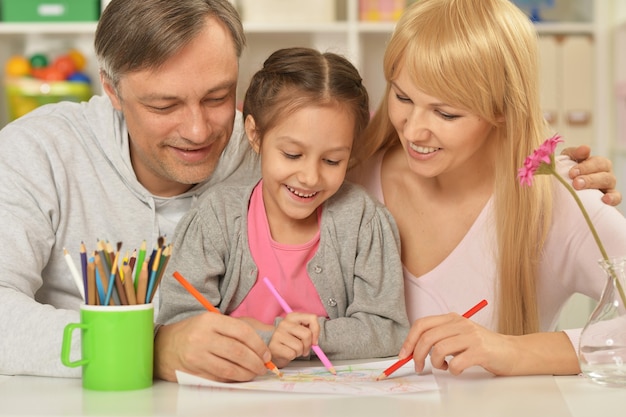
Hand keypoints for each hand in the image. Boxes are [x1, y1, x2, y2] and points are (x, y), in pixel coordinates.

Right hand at [154, 312, 270, 381]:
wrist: (162, 346)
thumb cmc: (192, 332)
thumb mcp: (210, 321)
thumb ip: (233, 329)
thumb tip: (260, 345)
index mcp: (210, 320)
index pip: (242, 332)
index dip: (259, 345)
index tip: (266, 353)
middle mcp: (203, 337)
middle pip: (238, 352)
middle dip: (256, 362)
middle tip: (263, 367)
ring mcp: (197, 356)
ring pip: (230, 369)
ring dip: (247, 374)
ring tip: (254, 373)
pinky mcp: (193, 372)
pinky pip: (219, 378)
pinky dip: (233, 380)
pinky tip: (239, 377)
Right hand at [268, 312, 319, 367]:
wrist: (274, 349)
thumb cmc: (290, 341)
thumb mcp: (300, 331)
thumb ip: (310, 331)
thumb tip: (315, 342)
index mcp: (292, 316)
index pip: (312, 318)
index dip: (316, 331)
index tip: (314, 340)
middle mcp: (284, 323)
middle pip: (307, 334)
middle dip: (308, 345)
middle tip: (304, 349)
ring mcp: (278, 334)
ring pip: (300, 346)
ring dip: (300, 352)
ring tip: (294, 350)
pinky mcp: (274, 346)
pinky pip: (292, 354)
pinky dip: (293, 356)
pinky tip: (288, 353)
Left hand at [400, 313, 515, 375]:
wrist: (513, 352)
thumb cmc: (483, 347)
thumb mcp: (459, 335)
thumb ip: (439, 338)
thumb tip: (413, 350)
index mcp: (452, 318)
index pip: (422, 324)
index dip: (409, 340)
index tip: (404, 355)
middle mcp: (460, 323)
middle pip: (427, 337)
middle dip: (417, 355)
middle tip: (419, 367)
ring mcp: (471, 336)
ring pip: (438, 350)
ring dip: (435, 364)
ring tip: (443, 367)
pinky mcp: (480, 351)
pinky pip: (455, 364)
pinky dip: (452, 371)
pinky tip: (458, 369)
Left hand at [561, 145, 620, 205]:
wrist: (563, 190)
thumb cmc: (567, 172)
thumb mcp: (567, 160)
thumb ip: (574, 153)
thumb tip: (585, 148)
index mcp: (597, 163)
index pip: (597, 162)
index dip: (585, 167)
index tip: (572, 173)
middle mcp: (605, 173)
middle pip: (603, 172)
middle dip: (589, 178)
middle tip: (576, 183)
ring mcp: (609, 186)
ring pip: (609, 182)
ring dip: (595, 185)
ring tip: (582, 189)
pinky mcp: (610, 199)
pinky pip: (617, 198)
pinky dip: (613, 198)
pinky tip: (605, 200)